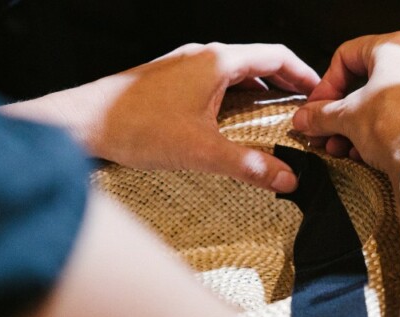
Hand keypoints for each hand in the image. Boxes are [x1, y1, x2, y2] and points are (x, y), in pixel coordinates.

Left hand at [39, 43, 318, 191]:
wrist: (82, 121)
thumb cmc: (135, 127)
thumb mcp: (200, 150)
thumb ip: (247, 165)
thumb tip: (285, 178)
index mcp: (217, 61)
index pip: (275, 56)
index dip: (302, 74)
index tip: (317, 91)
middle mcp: (201, 55)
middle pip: (255, 62)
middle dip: (280, 85)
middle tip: (296, 108)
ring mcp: (182, 65)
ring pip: (230, 72)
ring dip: (253, 92)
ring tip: (266, 117)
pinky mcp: (167, 79)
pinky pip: (209, 81)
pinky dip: (228, 96)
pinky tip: (224, 121)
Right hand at [292, 31, 399, 181]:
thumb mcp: (346, 118)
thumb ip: (321, 115)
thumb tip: (306, 117)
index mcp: (397, 49)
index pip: (347, 56)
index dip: (325, 84)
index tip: (316, 106)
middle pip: (366, 83)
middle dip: (340, 112)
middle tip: (325, 130)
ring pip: (386, 104)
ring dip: (357, 127)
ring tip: (343, 147)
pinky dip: (383, 135)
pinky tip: (368, 154)